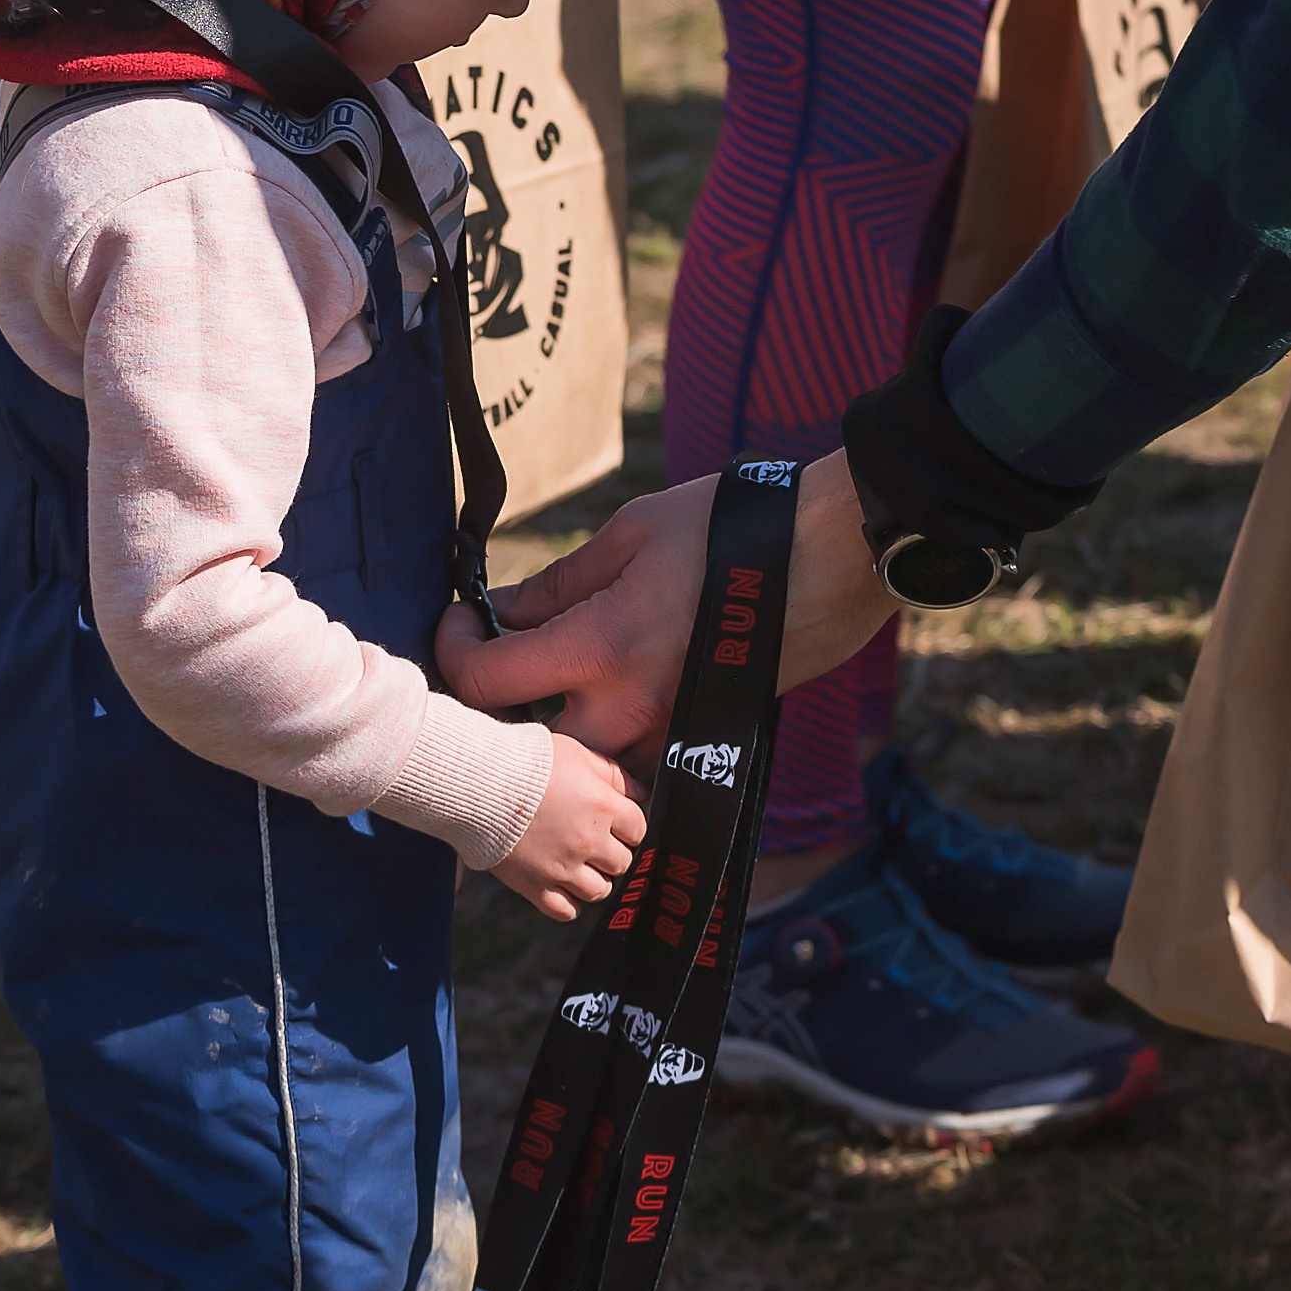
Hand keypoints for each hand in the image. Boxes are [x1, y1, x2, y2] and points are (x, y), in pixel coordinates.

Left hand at [437, 452, 888, 760]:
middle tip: (498, 668)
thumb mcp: (633, 533)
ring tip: (551, 682)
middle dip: (501, 717)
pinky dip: (612, 736)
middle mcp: (630, 704)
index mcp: (601, 646)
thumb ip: (562, 582)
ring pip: (588, 763)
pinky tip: (608, 693)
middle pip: (529, 750)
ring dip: (558, 733)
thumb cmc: (734, 527)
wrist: (837, 555)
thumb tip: (504, 610)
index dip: (453, 652)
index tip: (458, 622)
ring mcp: (671, 727)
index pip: (487, 681)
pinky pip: (639, 755)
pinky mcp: (704, 732)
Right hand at [495, 733, 648, 923]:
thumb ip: (611, 773)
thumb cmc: (524, 760)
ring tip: (579, 863)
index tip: (615, 821)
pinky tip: (563, 886)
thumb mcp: (574, 752)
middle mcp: (587, 842)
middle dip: (612, 852)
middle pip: (621, 862)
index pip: (638, 828)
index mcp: (602, 807)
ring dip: (594, 878)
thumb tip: (639, 793)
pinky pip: (566, 910)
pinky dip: (570, 903)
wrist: (475, 782)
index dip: (627, 824)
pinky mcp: (534, 886)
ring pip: (599, 890)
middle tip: (595, 841)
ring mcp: (561, 868)